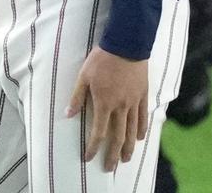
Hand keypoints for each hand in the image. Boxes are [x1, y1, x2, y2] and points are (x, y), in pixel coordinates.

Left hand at [67, 46, 148, 171]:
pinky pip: (144, 115)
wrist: (126, 43)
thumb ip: (77, 97)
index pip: (98, 133)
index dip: (93, 147)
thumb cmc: (103, 59)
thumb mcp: (84, 76)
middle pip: (118, 136)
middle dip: (113, 154)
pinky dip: (142, 128)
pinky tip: (141, 137)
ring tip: (126, 159)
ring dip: (129, 146)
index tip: (88, 157)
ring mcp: (134, 101)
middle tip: (111, 168)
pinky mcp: (143, 93)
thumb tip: (68, 115)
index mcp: (104, 103)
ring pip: (132, 129)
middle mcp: (120, 106)